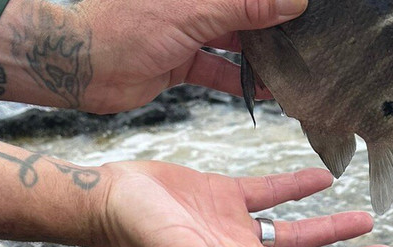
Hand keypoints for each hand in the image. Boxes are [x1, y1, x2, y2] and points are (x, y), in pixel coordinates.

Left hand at [0, 0, 307, 112]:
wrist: (78, 64)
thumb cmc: (124, 25)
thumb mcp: (193, 11)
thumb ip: (246, 5)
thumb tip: (295, 1)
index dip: (281, 1)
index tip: (312, 12)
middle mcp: (196, 0)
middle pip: (248, 9)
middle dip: (278, 24)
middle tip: (315, 40)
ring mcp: (188, 28)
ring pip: (237, 40)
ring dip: (264, 57)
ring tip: (298, 68)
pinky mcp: (180, 60)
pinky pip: (220, 69)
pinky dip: (242, 81)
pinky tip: (269, 91)